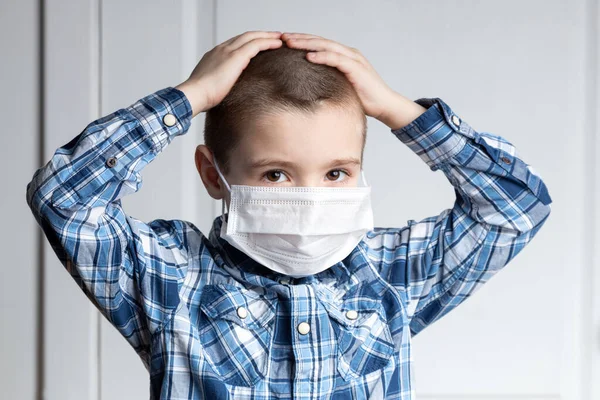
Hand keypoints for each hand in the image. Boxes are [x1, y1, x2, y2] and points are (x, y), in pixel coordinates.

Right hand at [176, 31, 283, 117]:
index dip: (248, 43)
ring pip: (252, 37)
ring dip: (267, 36)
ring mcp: (228, 51)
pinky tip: (278, 44)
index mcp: (214, 56)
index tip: (259, 45)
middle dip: (260, 35)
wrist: (194, 95)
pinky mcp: (236, 57)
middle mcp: (221, 49)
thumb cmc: (201, 97)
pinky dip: (268, 42)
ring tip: (280, 38)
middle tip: (273, 36)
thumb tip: (228, 95)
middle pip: (245, 36)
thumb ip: (221, 85)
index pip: (234, 44)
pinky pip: (256, 44)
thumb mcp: (212, 88)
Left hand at [282, 32, 425, 129]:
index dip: (301, 42)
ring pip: (326, 46)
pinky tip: (308, 56)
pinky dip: (322, 56)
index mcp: (342, 57)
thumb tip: (305, 89)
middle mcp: (347, 54)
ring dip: (306, 43)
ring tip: (290, 43)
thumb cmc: (362, 99)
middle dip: (299, 38)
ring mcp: (352, 59)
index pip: (318, 45)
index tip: (282, 43)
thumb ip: (325, 83)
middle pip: (319, 41)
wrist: (384, 105)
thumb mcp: (339, 88)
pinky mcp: (356, 68)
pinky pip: (336, 59)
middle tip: (281, 37)